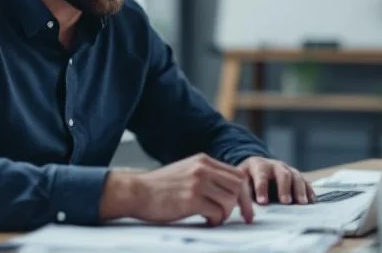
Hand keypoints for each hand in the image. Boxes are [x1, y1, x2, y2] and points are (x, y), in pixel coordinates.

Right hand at [101, 153, 253, 225]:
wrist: (136, 191)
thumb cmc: (159, 186)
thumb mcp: (185, 171)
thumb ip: (206, 175)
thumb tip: (228, 191)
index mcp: (202, 160)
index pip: (237, 174)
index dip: (245, 192)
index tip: (245, 206)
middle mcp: (202, 169)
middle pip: (238, 186)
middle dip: (243, 204)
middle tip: (243, 217)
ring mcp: (197, 183)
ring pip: (230, 200)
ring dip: (226, 213)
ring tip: (215, 217)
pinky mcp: (191, 200)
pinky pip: (217, 212)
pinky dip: (215, 220)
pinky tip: (206, 220)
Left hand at [238, 157, 315, 204]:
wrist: (256, 167)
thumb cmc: (248, 177)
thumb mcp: (241, 181)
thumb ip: (242, 194)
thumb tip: (245, 212)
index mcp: (258, 165)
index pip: (260, 175)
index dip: (261, 188)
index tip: (262, 202)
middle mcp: (275, 165)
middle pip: (282, 174)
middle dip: (284, 189)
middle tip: (286, 202)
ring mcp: (288, 169)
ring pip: (296, 177)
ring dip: (299, 191)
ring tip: (302, 204)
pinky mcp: (297, 176)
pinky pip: (305, 182)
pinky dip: (309, 192)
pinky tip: (311, 201)